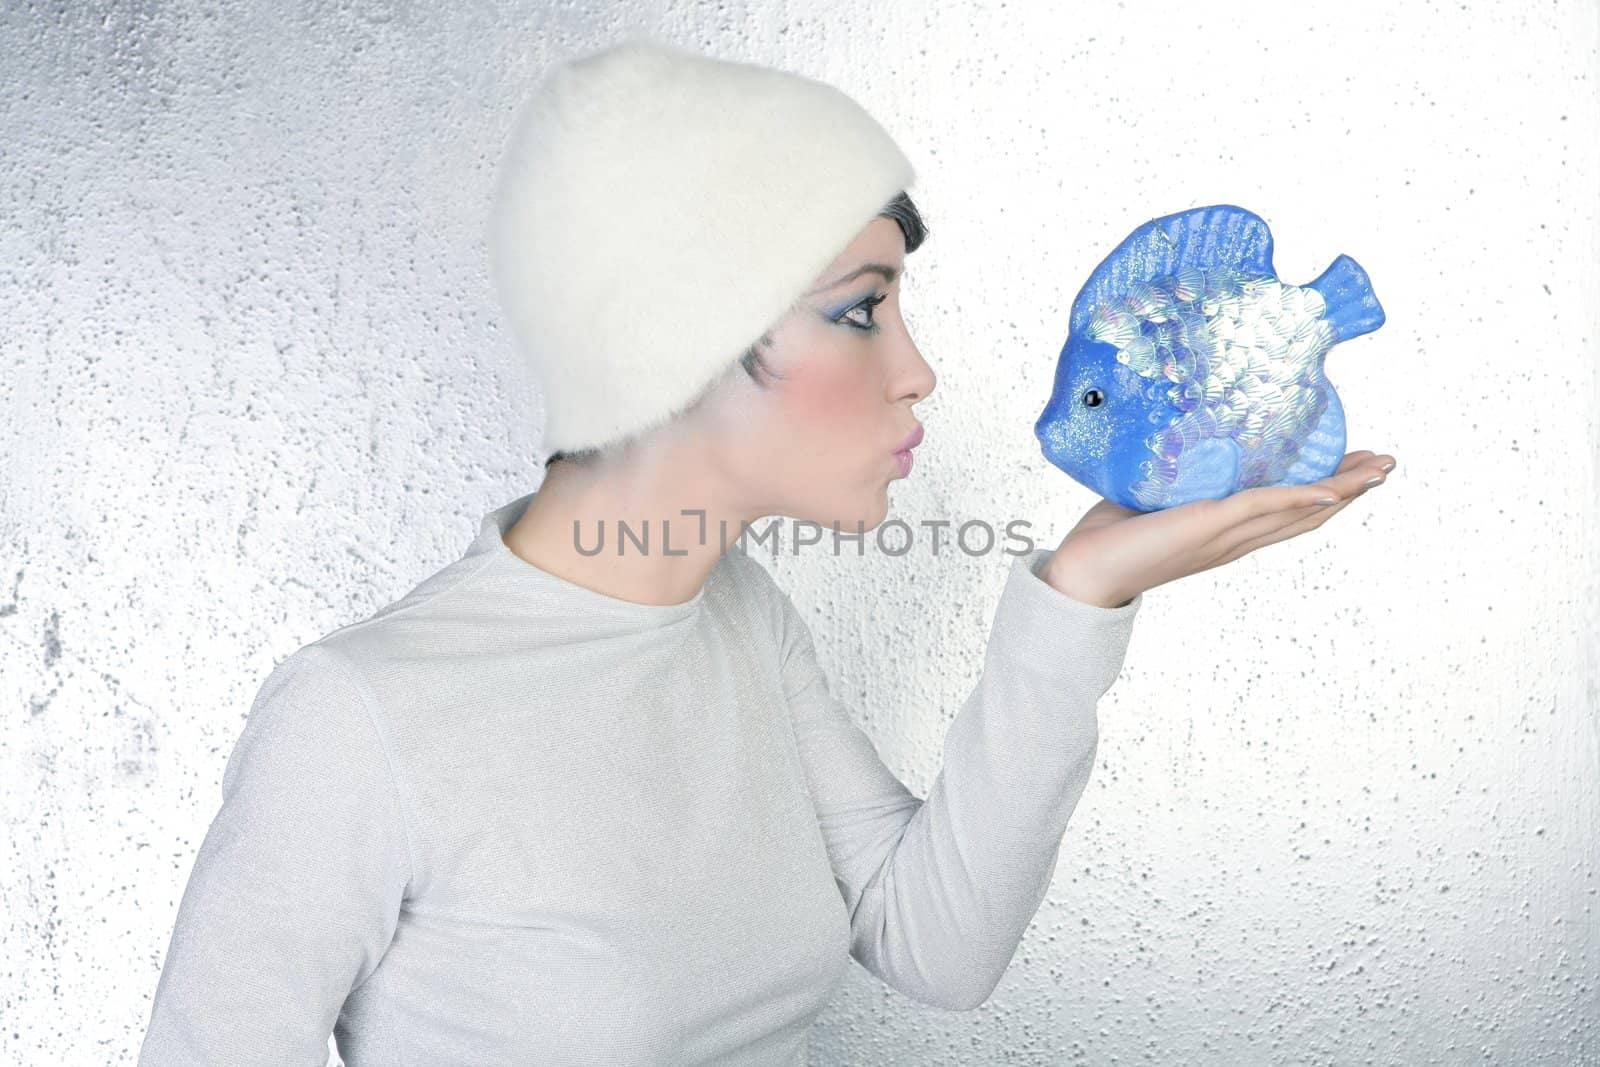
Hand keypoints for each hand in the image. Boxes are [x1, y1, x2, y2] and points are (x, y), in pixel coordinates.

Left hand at [1042, 450, 1397, 607]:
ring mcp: (1225, 536)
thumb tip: (1175, 435)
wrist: (1084, 571)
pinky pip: (1262, 508)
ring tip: (1377, 470)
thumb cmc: (1109, 536)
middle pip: (1307, 514)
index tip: (1356, 468)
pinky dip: (1298, 498)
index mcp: (1226, 534)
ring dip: (1341, 491)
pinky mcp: (1207, 526)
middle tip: (1387, 464)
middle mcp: (1234, 540)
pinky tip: (1330, 488)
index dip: (1326, 491)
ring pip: (1297, 513)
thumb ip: (1172, 475)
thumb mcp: (1153, 496)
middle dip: (1350, 489)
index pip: (1287, 512)